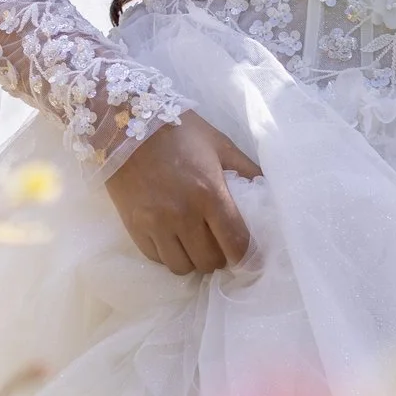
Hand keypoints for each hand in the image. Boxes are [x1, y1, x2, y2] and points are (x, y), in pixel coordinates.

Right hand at [105, 111, 260, 274]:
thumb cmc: (179, 133)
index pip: (236, 243)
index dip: (246, 254)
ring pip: (182, 267)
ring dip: (193, 259)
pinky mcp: (134, 229)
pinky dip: (169, 254)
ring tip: (196, 242)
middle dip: (219, 256)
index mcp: (210, 193)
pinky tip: (173, 238)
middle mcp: (183, 215)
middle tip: (219, 243)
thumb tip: (270, 191)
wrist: (126, 128)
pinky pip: (157, 259)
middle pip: (209, 261)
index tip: (248, 253)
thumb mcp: (220, 145)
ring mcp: (156, 225)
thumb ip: (247, 169)